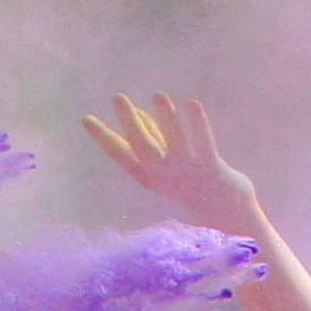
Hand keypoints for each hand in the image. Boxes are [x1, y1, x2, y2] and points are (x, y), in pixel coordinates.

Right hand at [82, 91, 264, 231]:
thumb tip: (137, 111)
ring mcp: (188, 174)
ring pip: (173, 145)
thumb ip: (153, 138)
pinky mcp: (212, 170)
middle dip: (130, 123)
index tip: (85, 118)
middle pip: (143, 149)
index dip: (102, 137)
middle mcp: (164, 177)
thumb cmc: (191, 184)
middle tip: (117, 97)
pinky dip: (197, 125)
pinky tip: (192, 103)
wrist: (225, 215)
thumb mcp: (166, 164)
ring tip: (158, 95)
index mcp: (149, 176)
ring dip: (166, 120)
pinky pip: (203, 145)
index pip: (120, 155)